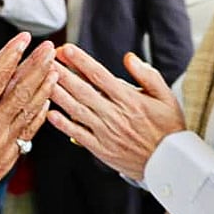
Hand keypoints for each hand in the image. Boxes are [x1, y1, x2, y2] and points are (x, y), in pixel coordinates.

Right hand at [0, 32, 56, 213]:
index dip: (12, 55)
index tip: (23, 40)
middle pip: (21, 90)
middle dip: (37, 66)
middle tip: (49, 49)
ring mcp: (5, 143)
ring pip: (30, 110)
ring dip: (44, 88)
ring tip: (55, 70)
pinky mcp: (10, 156)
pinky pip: (30, 131)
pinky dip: (40, 114)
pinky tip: (47, 103)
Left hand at [47, 45, 185, 181]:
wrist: (170, 163)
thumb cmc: (168, 128)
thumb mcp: (166, 97)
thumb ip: (147, 75)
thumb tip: (128, 57)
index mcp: (129, 99)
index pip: (100, 75)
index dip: (81, 61)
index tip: (67, 49)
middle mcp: (114, 114)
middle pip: (82, 90)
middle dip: (62, 72)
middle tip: (47, 59)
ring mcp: (106, 133)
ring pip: (76, 110)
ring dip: (58, 94)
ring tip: (43, 80)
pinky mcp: (101, 149)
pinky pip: (78, 134)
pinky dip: (63, 125)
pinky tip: (50, 113)